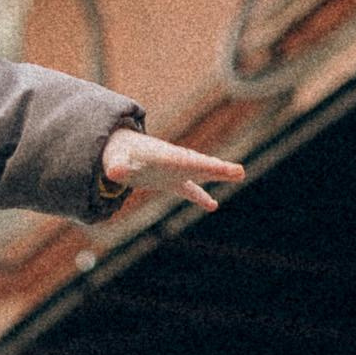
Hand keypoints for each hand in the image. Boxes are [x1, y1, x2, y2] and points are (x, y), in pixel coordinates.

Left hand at [101, 130, 243, 213]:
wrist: (115, 148)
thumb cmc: (116, 153)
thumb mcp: (114, 160)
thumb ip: (117, 166)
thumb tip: (115, 172)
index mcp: (162, 156)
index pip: (185, 160)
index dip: (201, 164)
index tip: (218, 167)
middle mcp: (172, 161)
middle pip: (199, 164)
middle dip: (217, 168)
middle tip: (238, 171)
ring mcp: (173, 170)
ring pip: (200, 172)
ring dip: (218, 174)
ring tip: (240, 174)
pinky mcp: (170, 180)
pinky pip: (188, 188)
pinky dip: (200, 196)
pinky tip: (213, 206)